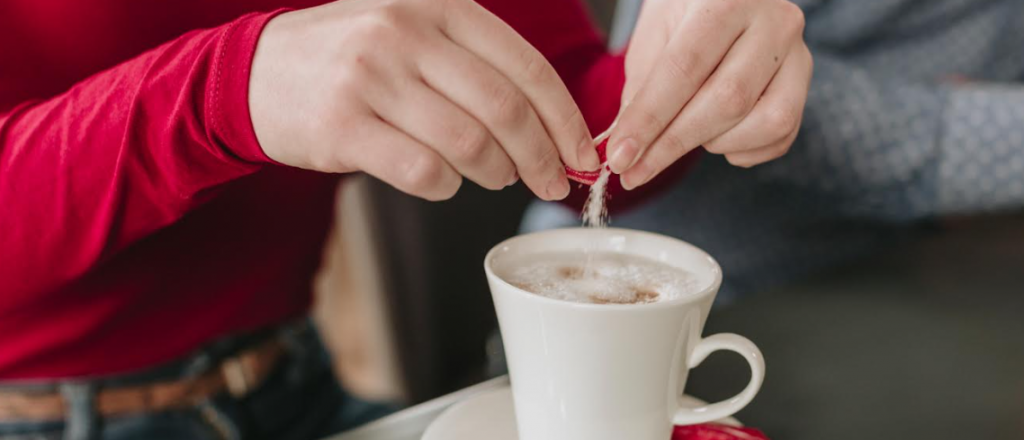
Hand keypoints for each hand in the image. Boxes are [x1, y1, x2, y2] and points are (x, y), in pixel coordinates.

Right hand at [249, 0, 597, 200]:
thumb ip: (476, 63)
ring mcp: (370, 77)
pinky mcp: (342, 125)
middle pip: (504, 109)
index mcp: (436, 4)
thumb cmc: (352, 59)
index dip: (564, 118)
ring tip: (495, 177)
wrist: (255, 71)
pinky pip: (423, 171)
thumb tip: (551, 125)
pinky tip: (443, 181)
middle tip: (552, 182)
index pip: (525, 66)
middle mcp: (405, 32)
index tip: (582, 154)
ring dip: (495, 173)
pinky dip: (446, 186)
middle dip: (541, 156)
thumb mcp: (413, 31)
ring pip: (468, 144)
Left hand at [608, 0, 812, 188]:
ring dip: (715, 143)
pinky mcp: (805, 84)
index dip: (650, 119)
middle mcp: (774, 22)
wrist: (727, 1)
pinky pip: (780, 136)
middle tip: (633, 172)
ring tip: (687, 132)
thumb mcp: (653, 39)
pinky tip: (717, 137)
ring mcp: (798, 54)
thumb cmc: (683, 20)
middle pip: (727, 100)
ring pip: (764, 122)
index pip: (685, 69)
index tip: (620, 158)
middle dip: (673, 144)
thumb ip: (641, 91)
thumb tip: (625, 149)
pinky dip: (742, 150)